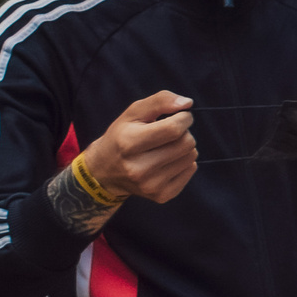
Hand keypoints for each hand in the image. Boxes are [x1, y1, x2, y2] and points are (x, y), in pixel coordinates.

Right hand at [82, 90, 198, 206]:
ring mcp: (150, 185)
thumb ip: (161, 101)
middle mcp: (138, 168)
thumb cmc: (122, 136)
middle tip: (169, 133)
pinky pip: (191, 170)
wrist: (105, 172)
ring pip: (191, 156)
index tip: (179, 116)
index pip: (174, 129)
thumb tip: (187, 103)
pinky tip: (166, 161)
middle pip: (186, 143)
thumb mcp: (133, 112)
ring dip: (184, 147)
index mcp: (129, 143)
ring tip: (165, 147)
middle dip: (184, 132)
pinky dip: (184, 162)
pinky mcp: (161, 195)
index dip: (184, 118)